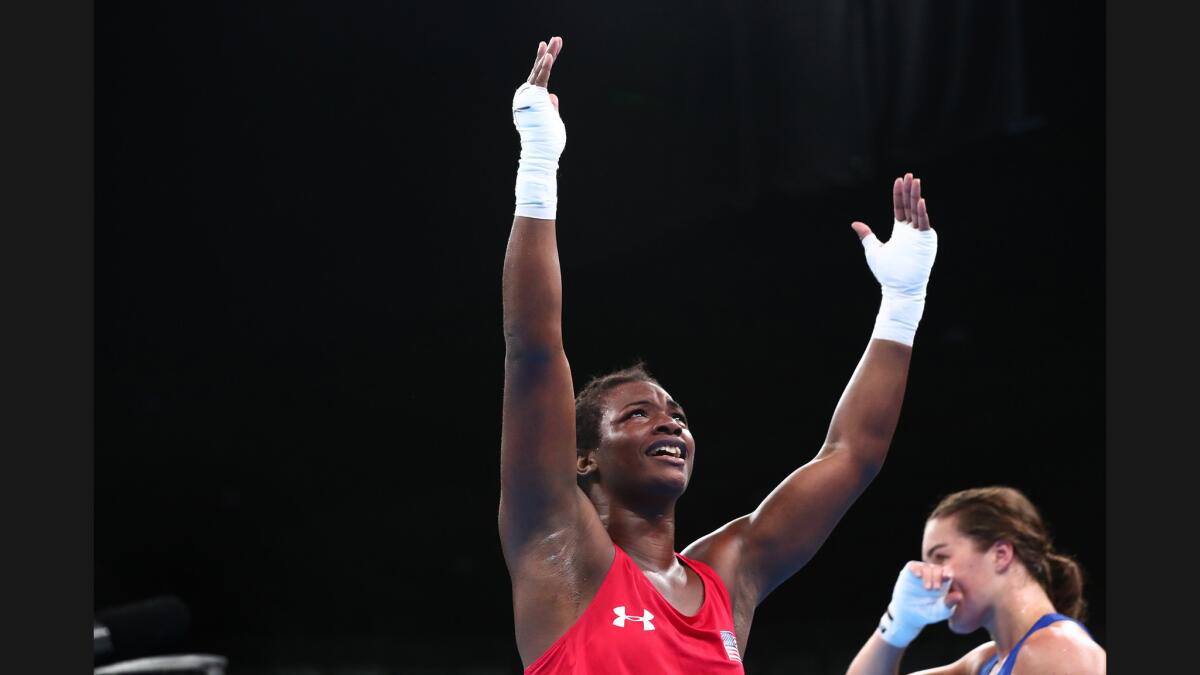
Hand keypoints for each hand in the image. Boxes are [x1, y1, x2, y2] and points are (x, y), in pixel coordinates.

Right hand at [512, 37, 566, 219]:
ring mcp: (529, 96)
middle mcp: (526, 97)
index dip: (544, 63)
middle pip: (539, 71)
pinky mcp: (534, 98)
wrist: (540, 153)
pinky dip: (545, 67)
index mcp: (530, 102)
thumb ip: (550, 107)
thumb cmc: (546, 143)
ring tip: (556, 41)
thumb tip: (553, 96)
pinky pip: (541, 79)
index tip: (548, 50)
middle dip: (548, 54)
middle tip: (556, 39)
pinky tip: (549, 56)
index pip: (538, 79)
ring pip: (540, 71)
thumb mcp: (551, 121)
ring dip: (549, 55)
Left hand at [852, 173, 936, 299]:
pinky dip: (922, 213)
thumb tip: (855, 223)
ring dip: (916, 196)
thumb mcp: (873, 250)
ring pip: (917, 211)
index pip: (900, 208)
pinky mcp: (926, 241)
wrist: (899, 288)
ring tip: (915, 181)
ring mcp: (919, 235)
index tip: (899, 180)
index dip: (899, 194)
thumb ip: (867, 235)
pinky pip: (924, 224)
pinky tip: (919, 201)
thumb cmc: (887, 273)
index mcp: (900, 231)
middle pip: (910, 206)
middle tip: (909, 175)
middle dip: (909, 190)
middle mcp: (911, 231)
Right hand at [877, 561, 957, 647]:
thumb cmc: (928, 612)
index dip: (948, 572)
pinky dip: (915, 568)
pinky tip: (918, 575)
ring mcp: (919, 574)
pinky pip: (912, 566)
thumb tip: (959, 596)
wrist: (910, 616)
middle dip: (937, 577)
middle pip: (937, 569)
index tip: (948, 577)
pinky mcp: (907, 574)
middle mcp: (931, 575)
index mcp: (942, 582)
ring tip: (928, 588)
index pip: (947, 572)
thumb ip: (949, 603)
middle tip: (936, 589)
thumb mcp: (940, 611)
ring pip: (925, 567)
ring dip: (928, 576)